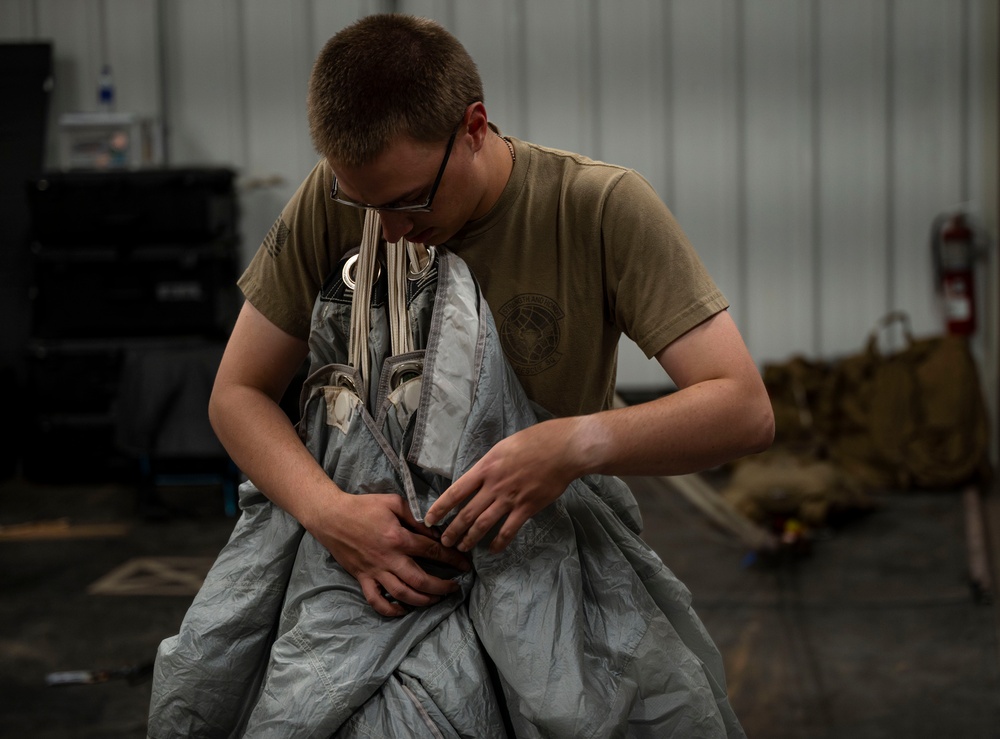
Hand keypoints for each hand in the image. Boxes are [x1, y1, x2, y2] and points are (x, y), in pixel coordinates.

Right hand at [309, 492, 470, 616]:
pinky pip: (377, 601)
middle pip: (421, 579)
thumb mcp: (393, 503)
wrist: (331, 517)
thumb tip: (434, 531)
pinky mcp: (362, 579)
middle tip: (455, 588)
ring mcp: (375, 571)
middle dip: (442, 586)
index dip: (452, 559)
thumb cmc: (363, 507)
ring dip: (423, 600)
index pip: (432, 551)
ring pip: (402, 594)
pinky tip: (404, 609)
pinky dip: (391, 610)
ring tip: (436, 599)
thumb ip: (415, 517)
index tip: (465, 565)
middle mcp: (388, 559)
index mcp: (398, 538)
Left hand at [425, 419, 581, 553]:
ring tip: (461, 548)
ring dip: (470, 539)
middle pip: (466, 513)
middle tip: (443, 542)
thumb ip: (489, 464)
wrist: (562, 449)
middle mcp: (494, 485)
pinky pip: (508, 530)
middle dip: (452, 530)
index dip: (440, 507)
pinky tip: (492, 549)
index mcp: (485, 467)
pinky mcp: (527, 508)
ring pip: (483, 524)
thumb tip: (478, 477)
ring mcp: (510, 498)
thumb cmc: (535, 442)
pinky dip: (498, 542)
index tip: (429, 519)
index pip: (455, 491)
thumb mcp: (502, 447)